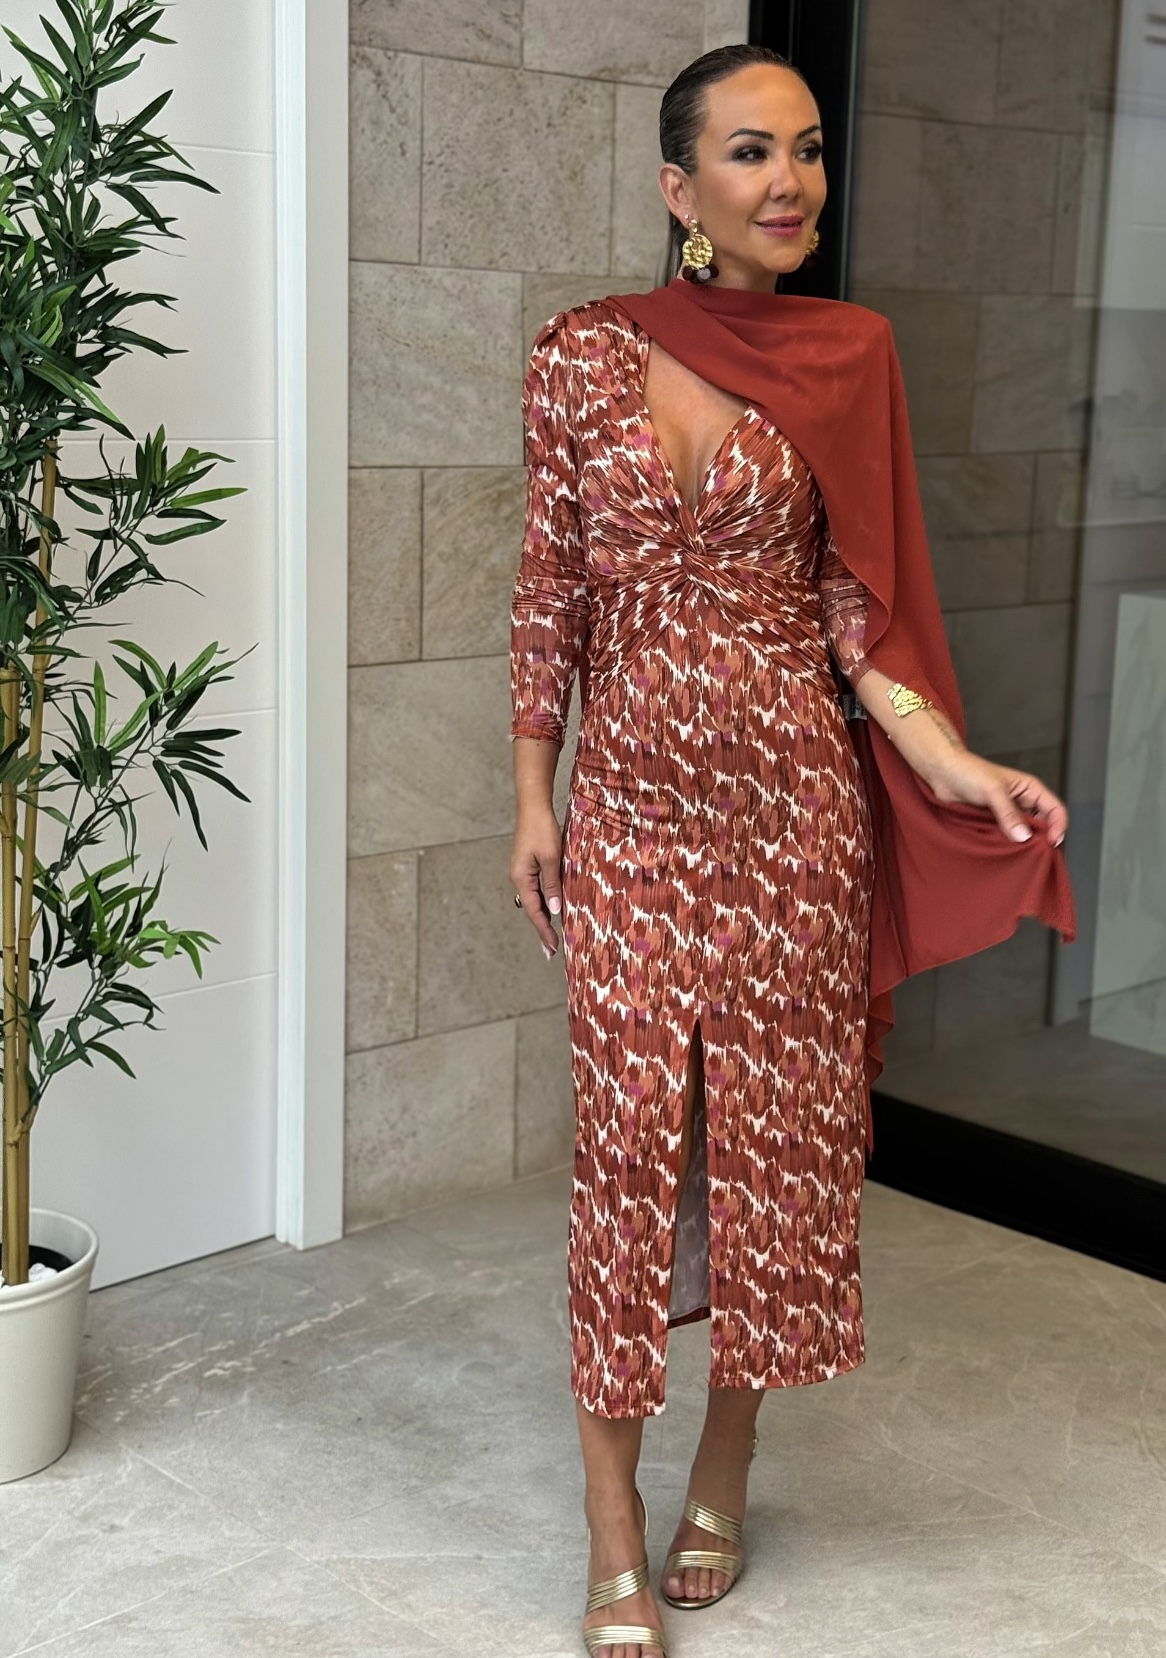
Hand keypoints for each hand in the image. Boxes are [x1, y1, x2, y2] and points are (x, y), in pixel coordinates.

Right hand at [509, 804, 563, 955]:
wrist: (533, 807)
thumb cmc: (542, 829)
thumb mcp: (551, 858)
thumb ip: (552, 884)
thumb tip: (555, 910)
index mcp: (521, 878)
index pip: (534, 911)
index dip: (544, 930)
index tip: (553, 947)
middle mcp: (518, 878)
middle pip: (532, 909)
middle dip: (542, 930)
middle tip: (551, 951)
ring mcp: (522, 872)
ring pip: (534, 900)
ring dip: (543, 917)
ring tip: (552, 936)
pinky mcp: (528, 866)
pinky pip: (536, 890)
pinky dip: (544, 902)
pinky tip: (552, 910)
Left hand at [928, 751, 1066, 846]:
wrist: (943, 774)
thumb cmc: (968, 772)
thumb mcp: (993, 790)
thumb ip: (1008, 813)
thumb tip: (1023, 836)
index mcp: (1030, 789)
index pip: (1055, 810)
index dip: (1058, 827)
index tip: (1051, 843)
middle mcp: (1023, 803)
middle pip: (1042, 826)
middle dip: (1040, 840)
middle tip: (1033, 855)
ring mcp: (1008, 815)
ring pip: (1023, 835)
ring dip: (1021, 845)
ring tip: (1015, 855)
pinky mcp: (994, 824)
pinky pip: (1006, 838)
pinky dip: (1006, 846)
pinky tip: (1001, 853)